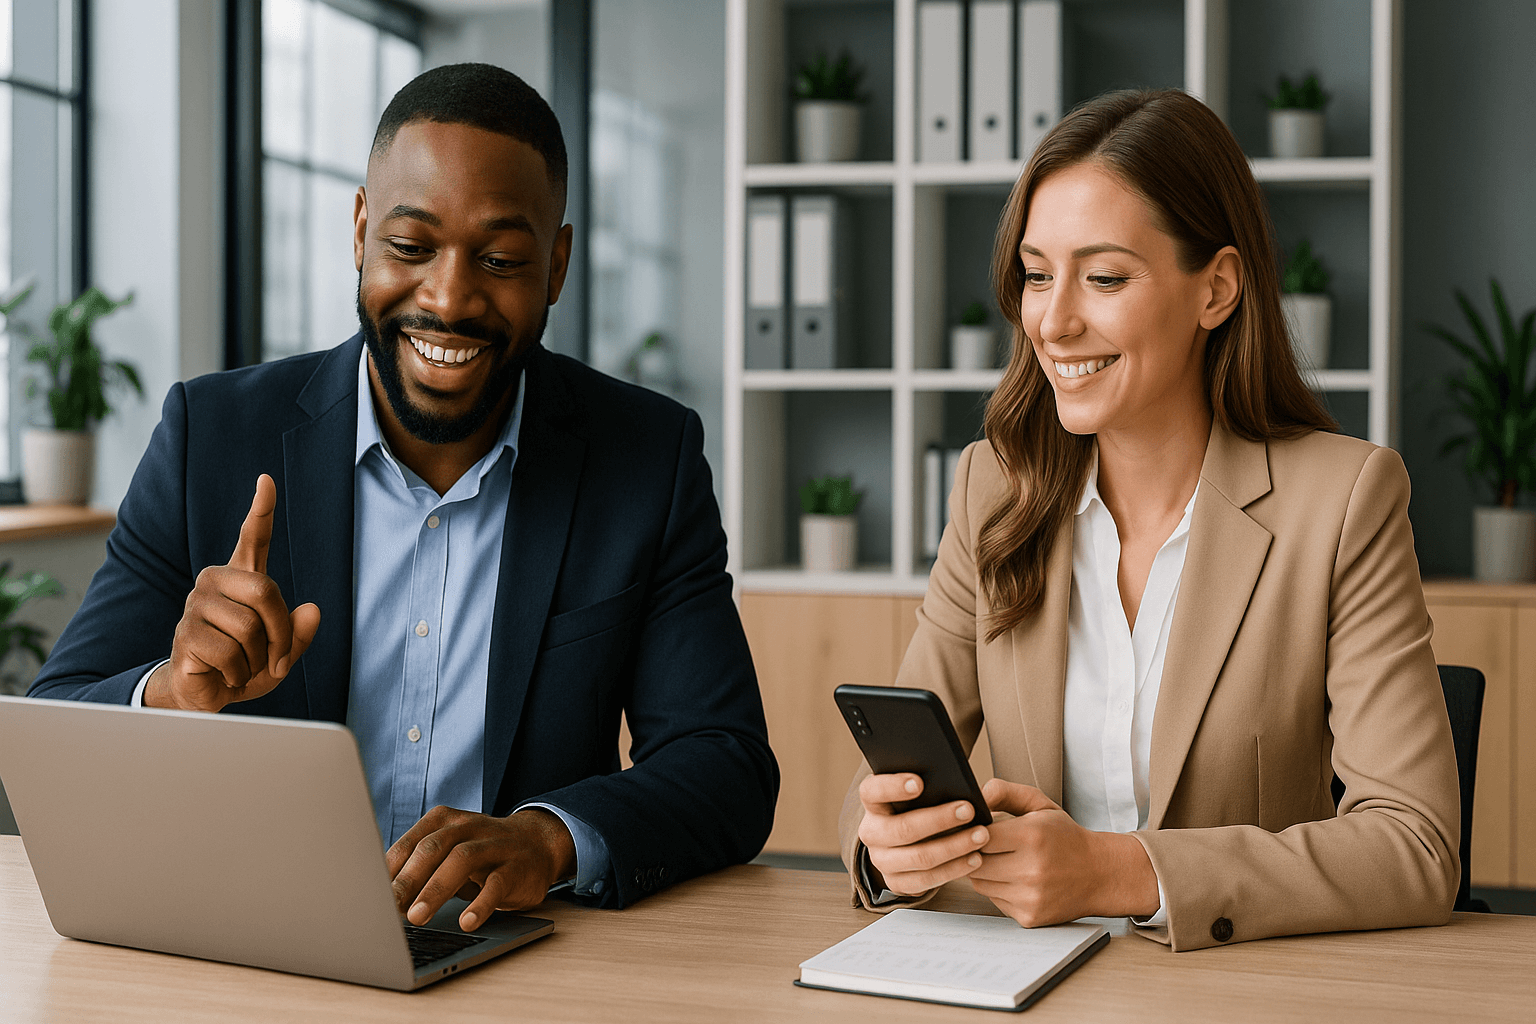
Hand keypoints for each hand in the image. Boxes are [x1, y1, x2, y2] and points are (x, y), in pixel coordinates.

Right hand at [145, 474, 320, 711]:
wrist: (207, 695)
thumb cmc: (245, 668)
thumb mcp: (283, 654)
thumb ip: (300, 634)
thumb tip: (312, 610)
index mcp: (241, 580)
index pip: (252, 538)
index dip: (261, 510)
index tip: (266, 481)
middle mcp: (215, 583)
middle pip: (265, 591)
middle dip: (281, 631)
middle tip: (277, 658)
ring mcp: (195, 605)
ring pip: (248, 626)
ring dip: (258, 658)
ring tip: (246, 666)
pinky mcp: (185, 634)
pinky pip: (230, 652)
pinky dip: (240, 672)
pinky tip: (227, 673)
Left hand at [387, 806, 577, 931]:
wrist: (538, 844)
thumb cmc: (480, 854)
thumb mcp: (448, 852)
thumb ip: (417, 867)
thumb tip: (378, 898)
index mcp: (444, 820)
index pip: (410, 844)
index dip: (388, 871)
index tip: (370, 897)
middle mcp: (468, 826)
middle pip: (432, 848)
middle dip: (407, 880)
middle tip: (387, 910)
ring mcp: (495, 844)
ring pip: (462, 860)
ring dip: (436, 889)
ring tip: (418, 917)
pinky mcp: (517, 867)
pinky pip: (498, 883)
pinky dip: (481, 903)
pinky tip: (467, 921)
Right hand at [856, 773, 989, 896]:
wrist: (909, 843)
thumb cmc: (919, 807)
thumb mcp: (920, 793)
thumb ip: (933, 784)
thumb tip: (960, 784)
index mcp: (873, 803)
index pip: (872, 791)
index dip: (893, 786)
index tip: (920, 782)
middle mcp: (871, 832)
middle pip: (902, 828)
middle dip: (939, 819)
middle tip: (968, 810)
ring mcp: (881, 860)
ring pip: (918, 857)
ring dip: (954, 847)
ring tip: (981, 835)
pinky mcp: (896, 882)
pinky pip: (927, 880)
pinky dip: (954, 869)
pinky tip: (975, 858)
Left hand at [968, 779, 1159, 925]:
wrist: (1100, 874)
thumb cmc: (1065, 836)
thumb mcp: (1039, 803)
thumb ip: (1004, 792)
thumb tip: (975, 797)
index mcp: (1032, 836)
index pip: (979, 835)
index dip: (976, 831)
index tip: (979, 829)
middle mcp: (1031, 870)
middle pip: (975, 862)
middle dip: (977, 852)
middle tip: (989, 845)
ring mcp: (1030, 897)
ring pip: (980, 883)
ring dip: (985, 871)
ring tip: (1005, 861)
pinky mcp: (1029, 917)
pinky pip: (994, 899)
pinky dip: (998, 889)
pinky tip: (1015, 879)